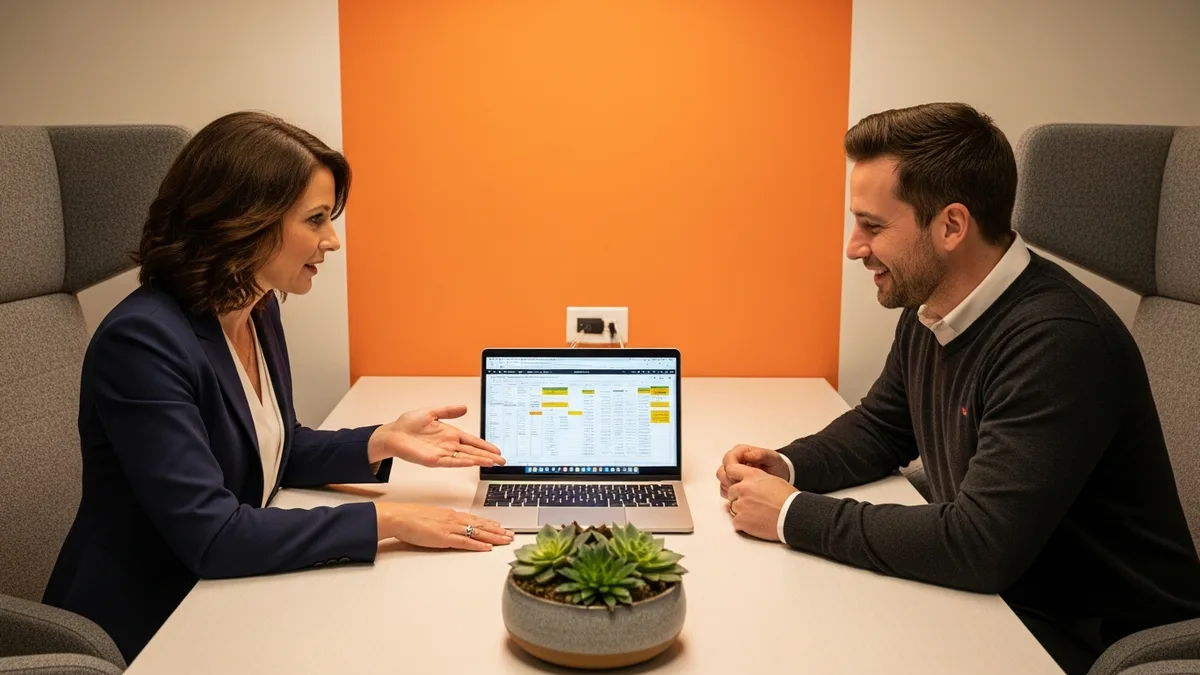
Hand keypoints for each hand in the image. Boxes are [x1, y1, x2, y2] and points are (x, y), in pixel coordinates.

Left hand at [369, 405, 504, 467]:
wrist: (393, 433)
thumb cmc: (408, 424)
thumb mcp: (431, 412)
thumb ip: (448, 411)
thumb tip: (464, 407)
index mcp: (450, 434)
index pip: (472, 441)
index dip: (485, 445)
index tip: (497, 450)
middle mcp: (448, 445)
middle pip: (473, 451)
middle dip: (488, 456)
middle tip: (502, 461)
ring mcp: (442, 453)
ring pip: (465, 458)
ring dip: (479, 460)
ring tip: (493, 463)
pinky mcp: (434, 460)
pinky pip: (451, 461)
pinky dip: (463, 462)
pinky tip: (473, 462)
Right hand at [376, 502, 513, 551]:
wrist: (400, 517)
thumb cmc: (412, 517)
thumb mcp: (432, 517)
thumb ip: (444, 521)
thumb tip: (451, 525)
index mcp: (451, 514)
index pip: (476, 519)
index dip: (490, 524)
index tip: (500, 527)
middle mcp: (454, 519)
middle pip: (481, 525)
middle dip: (498, 531)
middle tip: (511, 535)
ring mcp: (451, 528)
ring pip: (478, 533)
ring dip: (494, 537)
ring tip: (506, 540)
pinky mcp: (444, 538)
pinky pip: (465, 542)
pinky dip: (478, 545)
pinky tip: (487, 548)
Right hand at [717, 444, 788, 497]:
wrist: (780, 476)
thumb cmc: (776, 466)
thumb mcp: (773, 458)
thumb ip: (761, 454)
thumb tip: (747, 455)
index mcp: (741, 451)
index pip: (728, 460)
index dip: (732, 469)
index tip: (743, 477)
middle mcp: (734, 461)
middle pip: (722, 471)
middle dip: (730, 480)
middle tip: (743, 486)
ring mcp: (732, 473)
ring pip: (722, 481)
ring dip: (730, 488)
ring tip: (745, 492)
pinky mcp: (733, 483)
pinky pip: (725, 489)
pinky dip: (731, 494)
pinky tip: (743, 496)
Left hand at [725, 463, 796, 541]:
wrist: (793, 516)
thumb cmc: (788, 499)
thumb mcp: (773, 480)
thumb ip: (756, 479)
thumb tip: (748, 482)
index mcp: (752, 476)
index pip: (731, 470)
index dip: (733, 477)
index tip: (736, 483)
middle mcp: (743, 488)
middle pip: (731, 491)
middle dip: (738, 497)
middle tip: (752, 503)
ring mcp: (740, 504)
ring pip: (733, 507)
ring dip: (742, 510)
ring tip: (758, 513)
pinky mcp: (741, 520)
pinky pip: (736, 521)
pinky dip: (744, 523)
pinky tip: (756, 522)